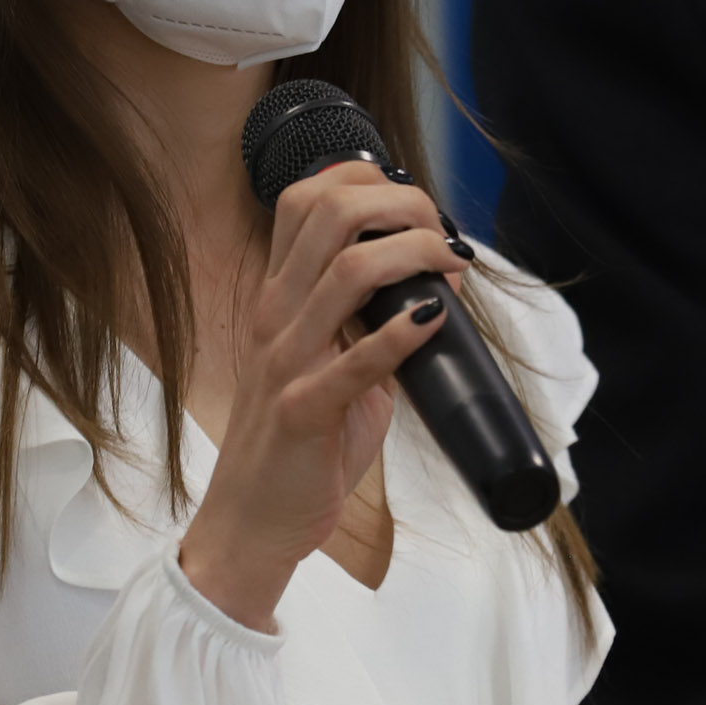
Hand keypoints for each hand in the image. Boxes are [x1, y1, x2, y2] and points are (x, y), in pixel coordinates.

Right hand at [176, 160, 460, 631]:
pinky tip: (435, 318)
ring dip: (415, 253)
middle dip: (401, 203)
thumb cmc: (297, 447)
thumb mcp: (324, 364)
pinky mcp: (304, 411)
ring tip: (453, 268)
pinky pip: (355, 361)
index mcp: (279, 298)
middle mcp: (276, 315)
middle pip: (329, 212)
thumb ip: (362, 325)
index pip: (307, 198)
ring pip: (348, 270)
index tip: (416, 211)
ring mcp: (286, 360)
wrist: (252, 523)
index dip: (368, 180)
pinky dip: (403, 333)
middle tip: (443, 235)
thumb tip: (427, 294)